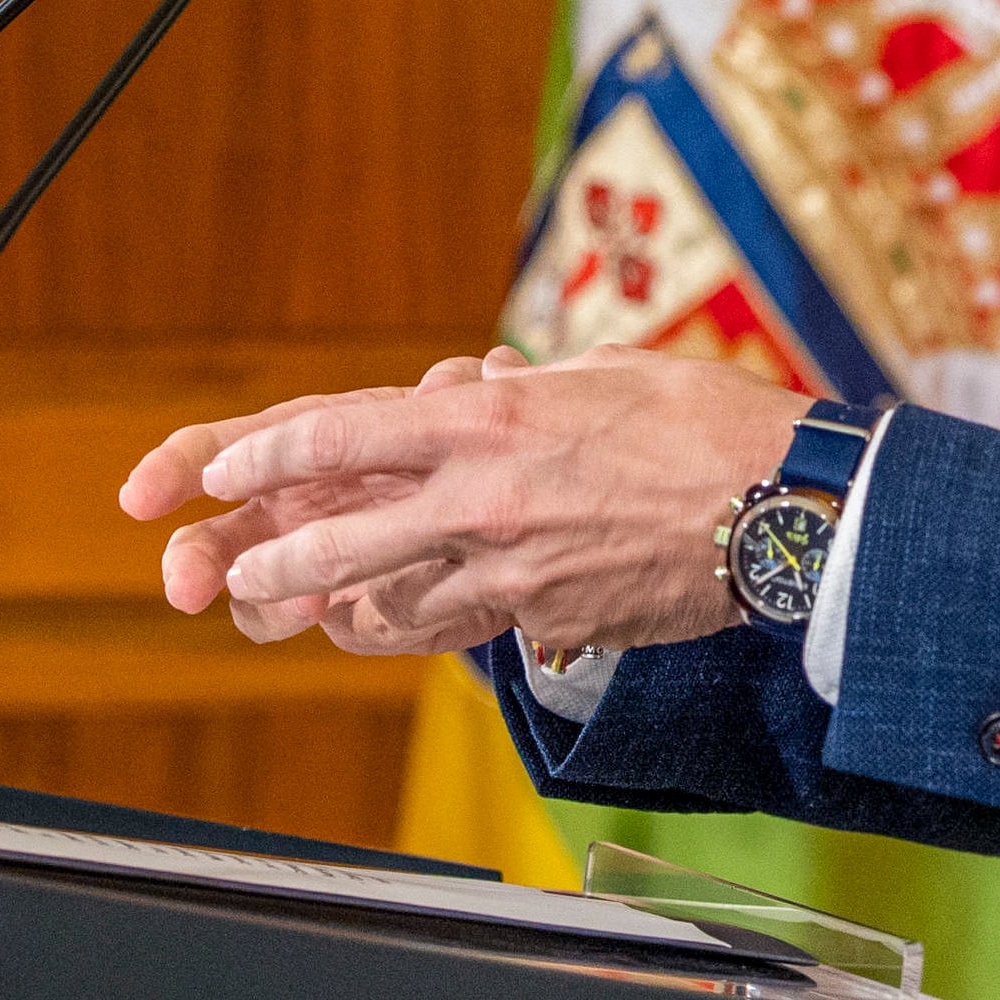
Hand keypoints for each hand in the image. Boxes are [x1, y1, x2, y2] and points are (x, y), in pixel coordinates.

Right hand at [119, 355, 498, 644]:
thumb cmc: (475, 434)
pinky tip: (370, 612)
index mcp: (297, 446)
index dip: (174, 469)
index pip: (217, 450)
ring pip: (258, 598)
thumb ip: (455, 389)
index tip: (140, 499)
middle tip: (187, 588)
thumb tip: (447, 387)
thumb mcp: (466, 398)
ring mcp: (319, 569)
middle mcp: (292, 510)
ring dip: (271, 602)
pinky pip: (344, 629)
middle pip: (212, 540)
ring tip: (310, 603)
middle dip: (191, 561)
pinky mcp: (368, 614)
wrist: (517, 509)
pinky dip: (354, 625)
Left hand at [121, 344, 812, 657]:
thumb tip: (474, 387)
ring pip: (387, 594)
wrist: (783, 506)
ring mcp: (512, 564)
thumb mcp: (601, 374)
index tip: (216, 469)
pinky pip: (453, 625)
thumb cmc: (705, 422)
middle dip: (268, 555)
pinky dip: (410, 622)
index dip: (263, 455)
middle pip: (338, 532)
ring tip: (290, 605)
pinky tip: (385, 622)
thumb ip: (522, 389)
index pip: (343, 433)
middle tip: (228, 571)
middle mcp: (486, 493)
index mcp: (492, 417)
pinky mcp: (545, 614)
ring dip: (330, 602)